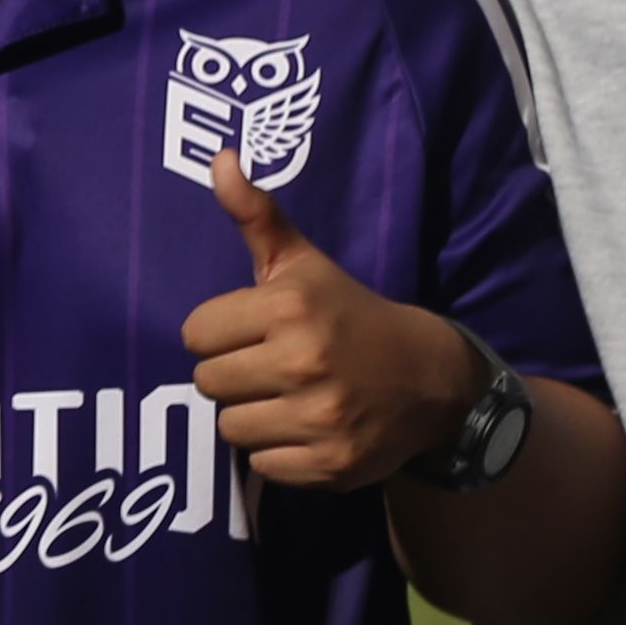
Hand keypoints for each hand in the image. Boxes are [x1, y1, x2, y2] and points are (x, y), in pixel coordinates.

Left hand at [182, 151, 481, 488]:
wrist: (429, 379)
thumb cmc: (349, 315)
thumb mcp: (304, 264)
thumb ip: (256, 216)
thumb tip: (219, 158)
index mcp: (290, 307)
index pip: (195, 333)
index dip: (218, 333)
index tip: (252, 331)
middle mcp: (303, 362)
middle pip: (208, 383)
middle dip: (232, 375)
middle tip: (270, 367)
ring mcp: (319, 418)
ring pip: (231, 428)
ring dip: (252, 416)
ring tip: (287, 398)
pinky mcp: (331, 464)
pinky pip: (262, 466)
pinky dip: (279, 453)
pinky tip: (307, 430)